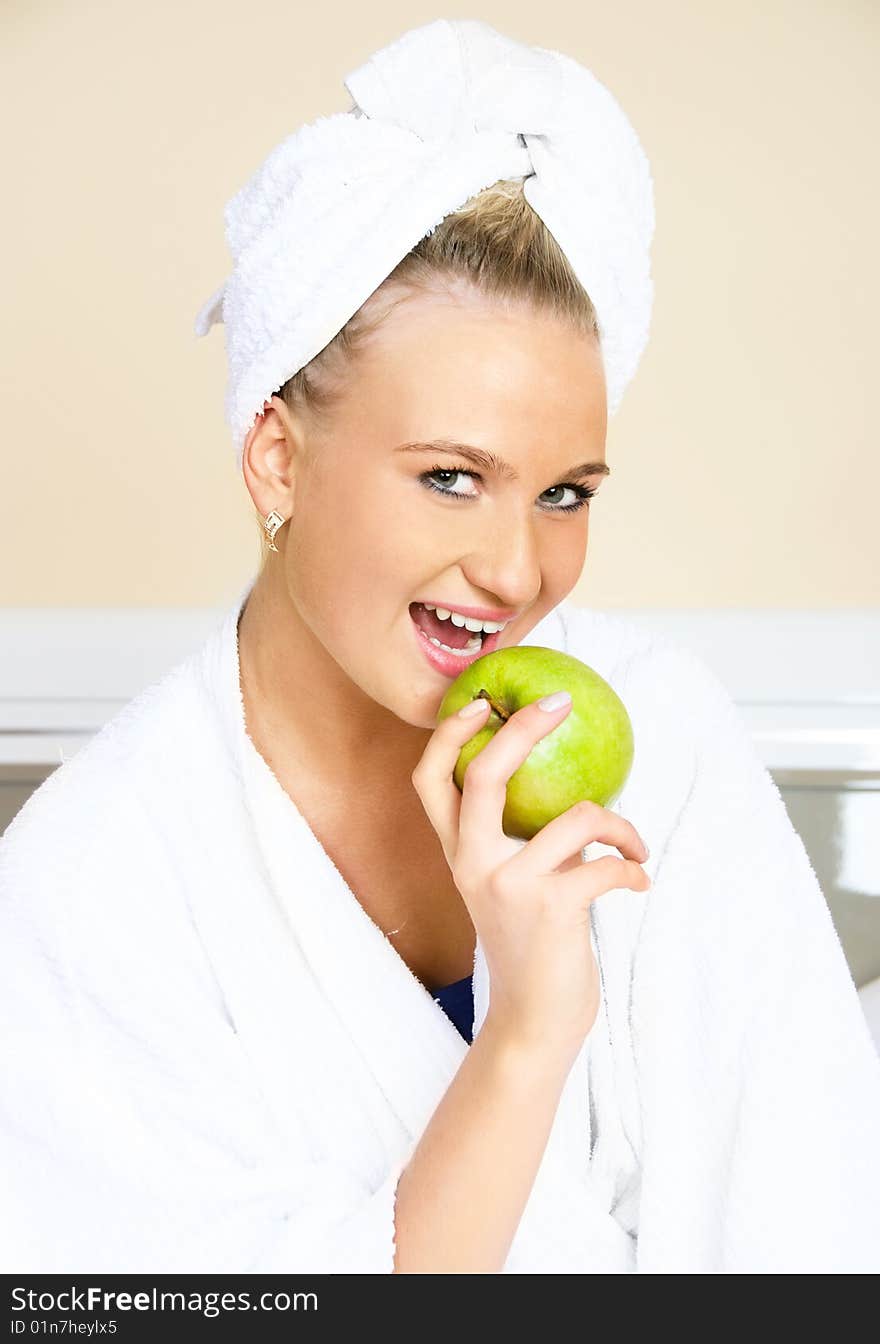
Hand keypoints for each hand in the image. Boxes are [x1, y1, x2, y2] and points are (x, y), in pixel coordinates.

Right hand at [411, 693, 649, 1062]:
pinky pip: (607, 862)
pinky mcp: (551, 908)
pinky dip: (633, 867)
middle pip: (484, 774)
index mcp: (459, 855)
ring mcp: (508, 885)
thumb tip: (577, 792)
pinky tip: (640, 881)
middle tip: (561, 702)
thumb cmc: (534, 947)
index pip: (431, 780)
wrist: (535, 1022)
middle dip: (524, 728)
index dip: (448, 735)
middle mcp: (472, 864)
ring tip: (636, 848)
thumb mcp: (515, 887)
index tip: (481, 702)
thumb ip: (527, 842)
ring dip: (622, 828)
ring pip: (577, 817)